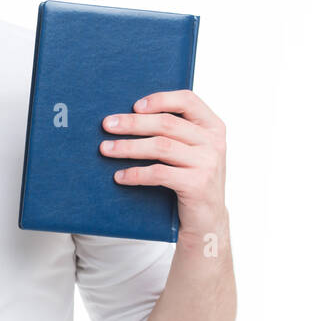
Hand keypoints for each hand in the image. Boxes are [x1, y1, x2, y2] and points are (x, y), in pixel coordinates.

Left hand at [98, 90, 226, 240]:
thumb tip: (129, 116)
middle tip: (107, 124)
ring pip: (160, 146)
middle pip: (167, 123)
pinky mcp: (197, 184)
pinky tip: (119, 176)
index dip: (160, 99)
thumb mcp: (190, 152)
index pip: (188, 100)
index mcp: (213, 127)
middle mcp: (213, 142)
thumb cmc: (191, 181)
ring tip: (106, 149)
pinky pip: (159, 173)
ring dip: (128, 147)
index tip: (134, 105)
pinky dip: (135, 173)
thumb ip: (174, 133)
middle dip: (133, 123)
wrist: (207, 220)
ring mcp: (207, 163)